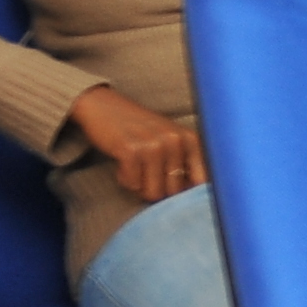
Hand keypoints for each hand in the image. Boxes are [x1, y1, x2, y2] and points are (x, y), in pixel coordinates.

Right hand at [70, 84, 206, 203]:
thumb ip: (186, 164)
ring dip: (140, 186)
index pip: (203, 181)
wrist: (103, 106)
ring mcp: (154, 145)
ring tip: (135, 167)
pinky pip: (132, 184)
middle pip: (174, 192)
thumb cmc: (140, 129)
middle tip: (146, 173)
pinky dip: (125, 179)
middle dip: (158, 189)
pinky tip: (122, 162)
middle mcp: (176, 141)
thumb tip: (193, 200)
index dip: (189, 195)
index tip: (175, 192)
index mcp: (191, 139)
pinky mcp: (130, 150)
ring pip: (153, 192)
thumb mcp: (171, 140)